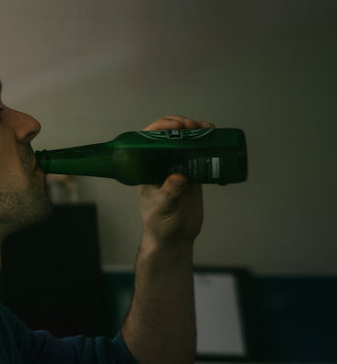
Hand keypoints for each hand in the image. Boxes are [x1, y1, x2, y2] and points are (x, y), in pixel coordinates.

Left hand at [136, 116, 211, 246]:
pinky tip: (217, 141)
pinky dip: (209, 145)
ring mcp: (177, 167)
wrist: (175, 238)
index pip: (148, 140)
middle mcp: (160, 164)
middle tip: (194, 126)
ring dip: (196, 131)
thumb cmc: (160, 223)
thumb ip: (169, 193)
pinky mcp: (192, 173)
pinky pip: (200, 154)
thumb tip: (179, 177)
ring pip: (185, 141)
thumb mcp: (163, 207)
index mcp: (145, 168)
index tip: (177, 126)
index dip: (161, 127)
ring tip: (208, 129)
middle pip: (169, 135)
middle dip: (181, 125)